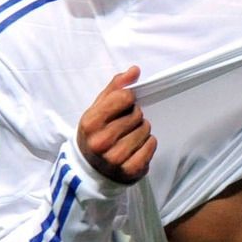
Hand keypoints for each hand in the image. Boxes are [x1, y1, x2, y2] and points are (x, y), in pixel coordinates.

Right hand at [76, 67, 155, 184]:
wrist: (90, 168)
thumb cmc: (96, 133)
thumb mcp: (98, 108)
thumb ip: (116, 87)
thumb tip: (135, 70)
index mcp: (90, 122)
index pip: (124, 97)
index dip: (128, 99)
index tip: (123, 106)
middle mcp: (101, 142)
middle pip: (137, 114)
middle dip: (135, 116)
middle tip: (126, 124)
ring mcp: (115, 158)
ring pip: (146, 130)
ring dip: (142, 130)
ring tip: (130, 135)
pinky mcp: (130, 170)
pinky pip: (151, 146)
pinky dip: (149, 143)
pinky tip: (138, 145)